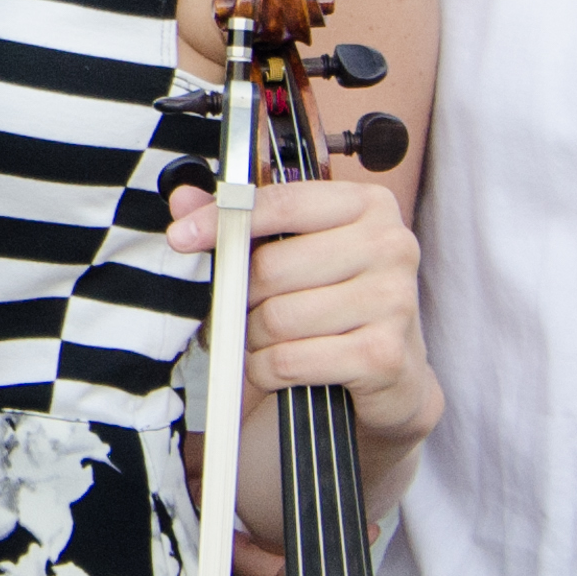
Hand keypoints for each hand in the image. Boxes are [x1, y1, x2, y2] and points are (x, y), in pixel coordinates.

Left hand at [164, 173, 440, 451]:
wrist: (394, 376)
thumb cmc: (337, 304)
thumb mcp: (296, 253)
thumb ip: (241, 223)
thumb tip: (184, 199)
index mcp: (368, 205)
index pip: (280, 203)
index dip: (223, 219)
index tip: (182, 237)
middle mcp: (390, 245)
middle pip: (270, 268)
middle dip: (244, 298)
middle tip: (248, 311)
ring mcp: (392, 300)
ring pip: (276, 318)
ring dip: (255, 338)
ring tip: (270, 340)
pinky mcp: (382, 354)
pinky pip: (288, 360)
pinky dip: (267, 369)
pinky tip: (281, 367)